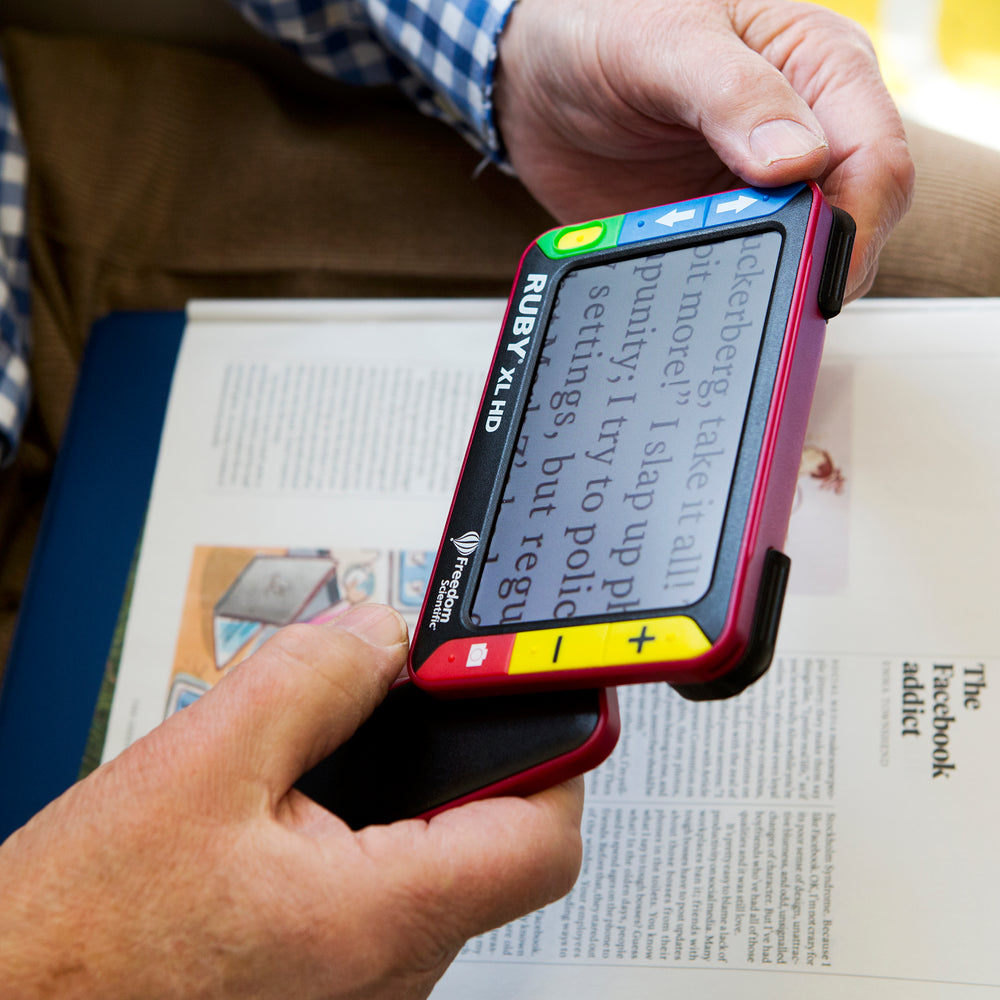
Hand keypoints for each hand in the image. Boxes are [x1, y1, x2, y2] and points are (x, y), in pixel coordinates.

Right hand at [0, 604, 583, 999]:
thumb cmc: (72, 945)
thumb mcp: (196, 767)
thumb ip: (309, 680)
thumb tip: (381, 635)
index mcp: (377, 920)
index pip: (545, 837)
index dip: (558, 751)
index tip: (544, 693)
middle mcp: (389, 977)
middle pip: (492, 842)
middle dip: (461, 756)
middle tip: (412, 696)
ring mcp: (361, 994)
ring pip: (433, 867)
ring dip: (405, 795)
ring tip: (332, 752)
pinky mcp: (325, 991)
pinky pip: (382, 898)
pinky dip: (364, 837)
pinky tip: (300, 810)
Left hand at [495, 0, 913, 298]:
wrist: (535, 79)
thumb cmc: (603, 28)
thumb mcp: (666, 45)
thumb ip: (733, 94)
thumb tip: (797, 161)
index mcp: (819, 68)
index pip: (876, 156)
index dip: (857, 222)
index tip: (813, 266)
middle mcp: (806, 130)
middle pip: (857, 219)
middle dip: (823, 266)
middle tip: (770, 297)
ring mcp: (766, 187)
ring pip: (810, 257)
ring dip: (778, 285)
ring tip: (725, 292)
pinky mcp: (724, 227)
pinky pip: (747, 273)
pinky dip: (733, 291)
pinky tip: (706, 295)